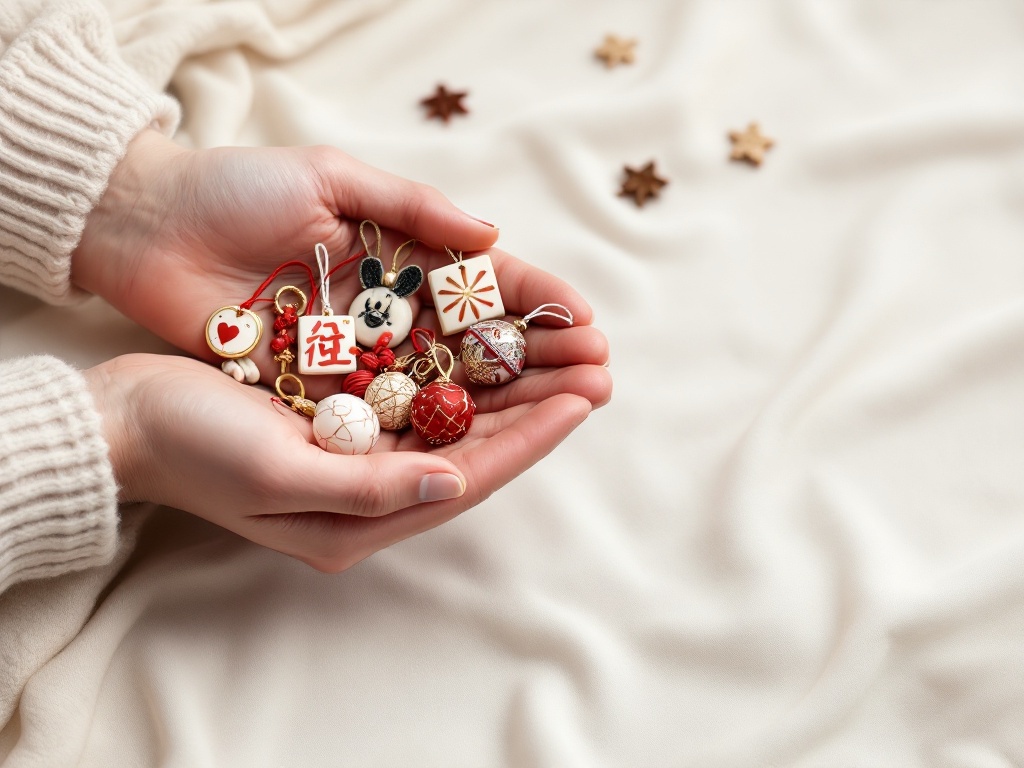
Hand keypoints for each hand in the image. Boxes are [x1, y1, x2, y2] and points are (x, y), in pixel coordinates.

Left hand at [72, 130, 608, 403]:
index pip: (484, 287)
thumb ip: (412, 208)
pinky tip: (488, 439)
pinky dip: (436, 428)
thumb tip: (492, 239)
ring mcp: (360, 358)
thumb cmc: (236, 191)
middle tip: (598, 378)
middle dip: (540, 362)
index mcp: (400, 255)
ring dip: (507, 402)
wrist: (147, 228)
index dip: (537, 307)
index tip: (587, 324)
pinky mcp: (322, 392)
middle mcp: (390, 314)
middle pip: (479, 346)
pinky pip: (390, 415)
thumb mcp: (331, 177)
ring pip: (447, 388)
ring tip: (565, 410)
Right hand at [86, 353, 604, 570]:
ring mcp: (357, 458)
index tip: (582, 399)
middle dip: (536, 410)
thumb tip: (455, 486)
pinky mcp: (343, 423)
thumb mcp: (276, 471)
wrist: (126, 420)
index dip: (529, 439)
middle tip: (597, 370)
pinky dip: (460, 374)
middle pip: (474, 450)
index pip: (467, 477)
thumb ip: (369, 488)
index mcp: (358, 520)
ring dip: (509, 388)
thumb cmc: (191, 446)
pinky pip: (420, 399)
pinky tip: (493, 345)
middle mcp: (368, 494)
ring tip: (565, 356)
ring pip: (455, 422)